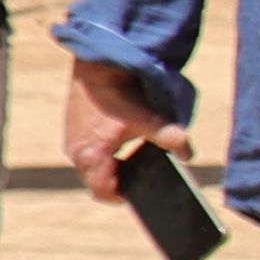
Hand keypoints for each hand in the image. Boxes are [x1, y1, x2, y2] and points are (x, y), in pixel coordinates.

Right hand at [63, 56, 188, 203]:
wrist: (98, 64)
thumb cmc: (119, 93)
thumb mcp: (148, 118)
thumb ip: (170, 138)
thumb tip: (187, 155)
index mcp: (91, 156)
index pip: (103, 192)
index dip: (123, 196)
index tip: (139, 192)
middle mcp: (76, 151)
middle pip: (97, 180)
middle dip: (119, 178)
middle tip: (141, 169)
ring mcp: (71, 139)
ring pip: (92, 164)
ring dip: (111, 163)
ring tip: (131, 151)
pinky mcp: (72, 127)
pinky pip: (88, 149)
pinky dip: (103, 149)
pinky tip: (118, 134)